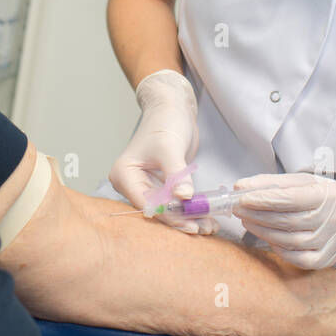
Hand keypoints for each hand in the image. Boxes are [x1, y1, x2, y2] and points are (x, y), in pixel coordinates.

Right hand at [109, 70, 215, 233]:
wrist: (173, 107)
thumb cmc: (165, 121)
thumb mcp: (169, 147)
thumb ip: (176, 175)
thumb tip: (184, 199)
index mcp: (124, 175)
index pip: (146, 203)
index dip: (169, 215)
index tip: (191, 224)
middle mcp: (133, 183)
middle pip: (157, 210)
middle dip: (181, 220)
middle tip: (204, 228)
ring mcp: (148, 185)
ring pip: (168, 209)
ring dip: (188, 217)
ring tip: (210, 226)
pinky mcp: (162, 185)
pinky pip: (175, 202)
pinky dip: (190, 208)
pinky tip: (207, 216)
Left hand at [234, 172, 335, 267]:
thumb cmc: (322, 195)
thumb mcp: (301, 181)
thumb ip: (270, 182)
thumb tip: (240, 186)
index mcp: (325, 196)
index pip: (290, 198)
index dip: (264, 199)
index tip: (241, 197)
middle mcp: (330, 220)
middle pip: (286, 220)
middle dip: (257, 214)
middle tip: (237, 208)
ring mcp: (329, 243)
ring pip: (288, 240)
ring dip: (262, 231)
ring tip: (247, 220)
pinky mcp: (325, 260)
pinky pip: (295, 258)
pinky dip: (277, 248)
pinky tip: (266, 237)